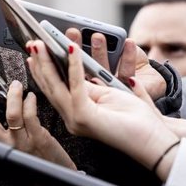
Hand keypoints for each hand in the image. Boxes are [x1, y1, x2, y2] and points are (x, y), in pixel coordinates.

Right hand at [0, 78, 75, 168]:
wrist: (55, 176)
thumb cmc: (33, 161)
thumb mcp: (11, 151)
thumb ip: (1, 135)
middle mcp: (7, 147)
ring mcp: (22, 143)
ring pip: (11, 115)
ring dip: (12, 96)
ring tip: (14, 86)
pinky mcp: (39, 138)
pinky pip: (30, 115)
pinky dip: (28, 102)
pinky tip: (30, 97)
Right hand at [26, 39, 178, 175]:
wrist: (153, 141)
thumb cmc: (136, 121)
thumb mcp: (108, 96)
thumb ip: (89, 86)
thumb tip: (73, 70)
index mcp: (76, 114)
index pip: (53, 89)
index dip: (42, 70)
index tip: (34, 53)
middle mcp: (72, 118)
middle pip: (50, 86)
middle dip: (39, 63)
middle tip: (33, 44)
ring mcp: (76, 118)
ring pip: (56, 85)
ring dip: (48, 61)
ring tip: (42, 44)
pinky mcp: (85, 115)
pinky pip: (76, 85)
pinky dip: (74, 65)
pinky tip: (73, 49)